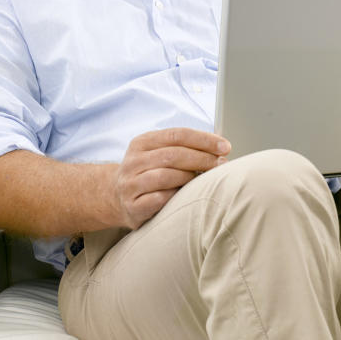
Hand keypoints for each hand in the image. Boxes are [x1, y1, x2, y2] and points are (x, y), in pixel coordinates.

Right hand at [113, 127, 230, 228]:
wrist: (116, 198)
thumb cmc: (149, 173)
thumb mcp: (159, 153)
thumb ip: (183, 147)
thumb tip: (220, 147)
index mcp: (142, 142)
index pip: (177, 135)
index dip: (203, 140)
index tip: (225, 146)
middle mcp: (133, 161)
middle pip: (173, 155)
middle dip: (202, 158)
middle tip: (222, 164)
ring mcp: (130, 184)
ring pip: (166, 176)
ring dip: (191, 177)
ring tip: (207, 180)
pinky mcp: (132, 206)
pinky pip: (159, 199)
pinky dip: (177, 196)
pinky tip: (187, 196)